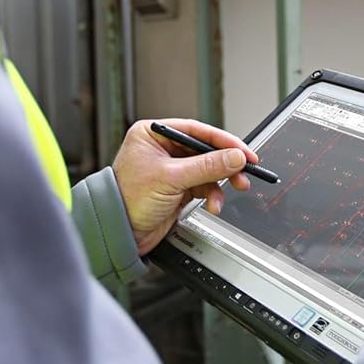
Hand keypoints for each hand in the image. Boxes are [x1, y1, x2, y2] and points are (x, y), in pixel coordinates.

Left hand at [111, 118, 259, 255]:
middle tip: (244, 172)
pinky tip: (213, 204)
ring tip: (228, 193)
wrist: (119, 233)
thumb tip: (234, 157)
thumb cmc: (127, 200)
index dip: (223, 141)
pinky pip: (204, 186)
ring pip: (208, 170)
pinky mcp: (178, 187)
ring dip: (220, 183)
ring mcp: (171, 169)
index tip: (243, 151)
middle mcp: (163, 148)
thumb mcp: (170, 178)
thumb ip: (206, 166)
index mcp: (153, 134)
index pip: (196, 130)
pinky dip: (212, 195)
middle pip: (205, 150)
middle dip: (225, 164)